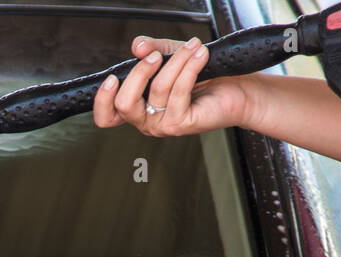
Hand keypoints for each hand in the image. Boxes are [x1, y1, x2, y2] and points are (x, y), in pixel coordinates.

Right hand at [92, 36, 254, 137]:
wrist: (237, 91)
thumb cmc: (205, 78)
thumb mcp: (172, 57)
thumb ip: (152, 50)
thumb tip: (138, 46)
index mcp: (138, 109)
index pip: (107, 117)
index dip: (103, 100)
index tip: (113, 78)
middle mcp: (146, 122)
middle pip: (125, 103)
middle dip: (140, 72)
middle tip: (157, 55)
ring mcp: (162, 126)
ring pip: (157, 89)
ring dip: (176, 61)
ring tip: (192, 47)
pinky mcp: (181, 124)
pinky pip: (179, 91)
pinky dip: (189, 67)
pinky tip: (199, 55)